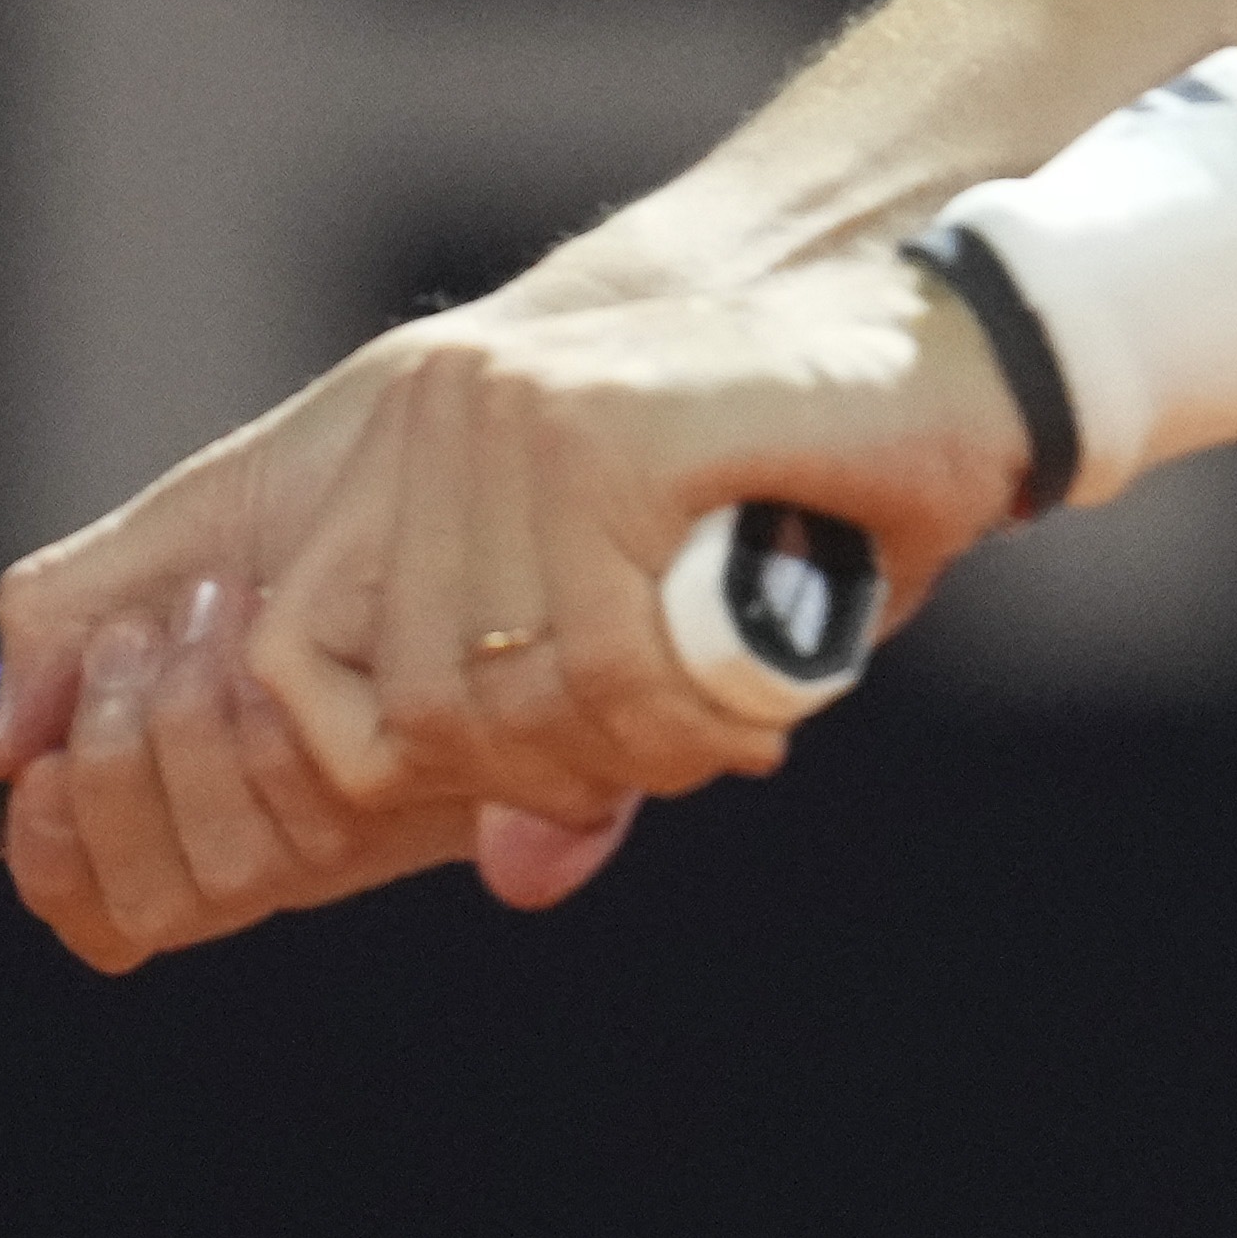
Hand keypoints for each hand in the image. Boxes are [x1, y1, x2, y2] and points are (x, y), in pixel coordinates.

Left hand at [0, 251, 1024, 969]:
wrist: (950, 360)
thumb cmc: (799, 502)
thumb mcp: (645, 624)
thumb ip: (560, 727)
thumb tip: (514, 877)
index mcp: (406, 447)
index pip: (286, 667)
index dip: (380, 763)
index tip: (516, 775)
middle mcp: (430, 417)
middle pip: (398, 707)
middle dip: (540, 767)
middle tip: (656, 744)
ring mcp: (504, 415)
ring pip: (492, 696)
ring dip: (620, 747)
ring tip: (716, 710)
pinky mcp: (593, 431)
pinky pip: (595, 662)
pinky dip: (682, 717)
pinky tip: (750, 695)